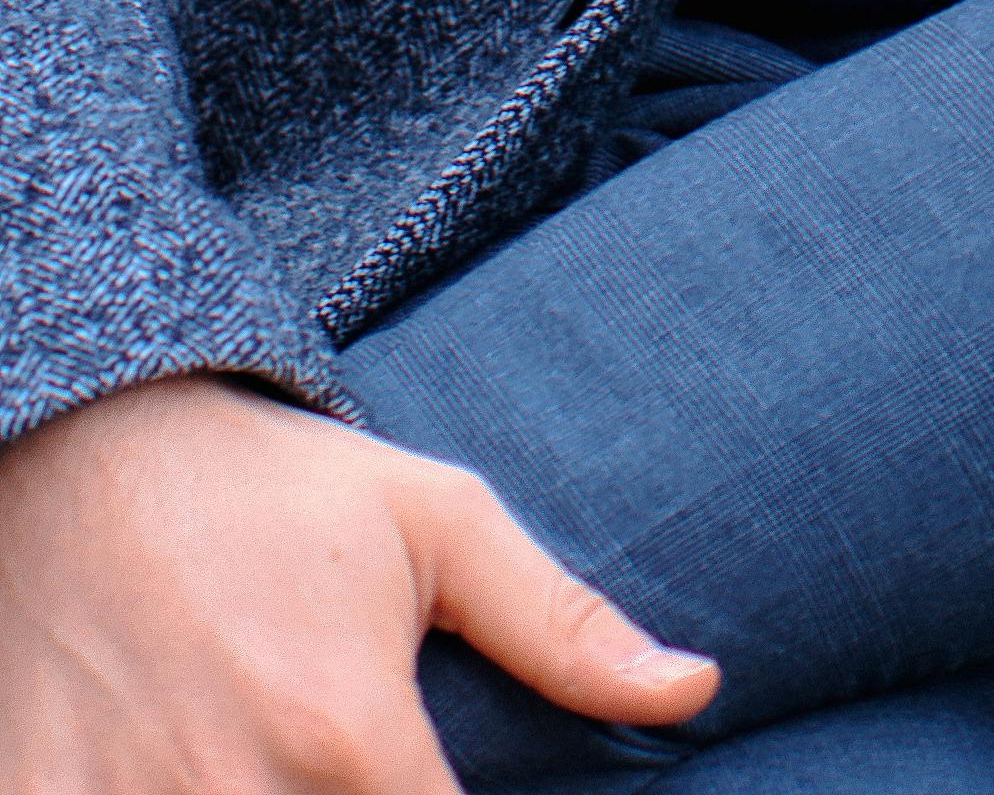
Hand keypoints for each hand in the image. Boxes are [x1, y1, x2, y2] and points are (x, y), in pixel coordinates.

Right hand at [0, 373, 715, 794]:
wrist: (85, 445)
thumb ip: (565, 627)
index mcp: (345, 734)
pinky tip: (186, 774)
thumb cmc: (276, 488)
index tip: (449, 791)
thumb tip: (696, 690)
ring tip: (286, 766)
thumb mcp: (437, 523)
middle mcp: (236, 793)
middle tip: (361, 768)